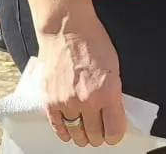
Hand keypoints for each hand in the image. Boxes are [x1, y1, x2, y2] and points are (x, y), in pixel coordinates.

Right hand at [38, 12, 125, 146]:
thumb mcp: (114, 68)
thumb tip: (113, 114)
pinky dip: (65, 132)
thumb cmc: (93, 42)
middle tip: (100, 131)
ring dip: (83, 136)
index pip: (114, 131)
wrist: (66, 30)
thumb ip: (113, 94)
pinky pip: (58, 127)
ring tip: (86, 133)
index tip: (114, 132)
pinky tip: (69, 132)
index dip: (115, 134)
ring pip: (77, 134)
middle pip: (95, 136)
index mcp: (108, 92)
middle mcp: (87, 101)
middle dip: (100, 136)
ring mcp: (67, 102)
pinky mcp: (50, 101)